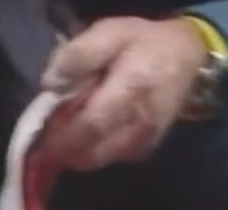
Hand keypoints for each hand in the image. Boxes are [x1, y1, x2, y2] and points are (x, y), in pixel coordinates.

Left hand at [40, 16, 209, 171]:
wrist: (187, 56)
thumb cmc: (144, 42)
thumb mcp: (110, 32)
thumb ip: (79, 55)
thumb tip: (50, 83)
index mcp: (129, 91)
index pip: (91, 126)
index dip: (63, 139)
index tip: (40, 142)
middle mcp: (140, 122)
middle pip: (95, 152)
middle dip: (67, 152)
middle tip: (47, 143)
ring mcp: (147, 138)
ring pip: (104, 159)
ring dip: (80, 154)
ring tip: (65, 138)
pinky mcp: (149, 146)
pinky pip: (116, 158)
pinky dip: (97, 153)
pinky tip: (89, 137)